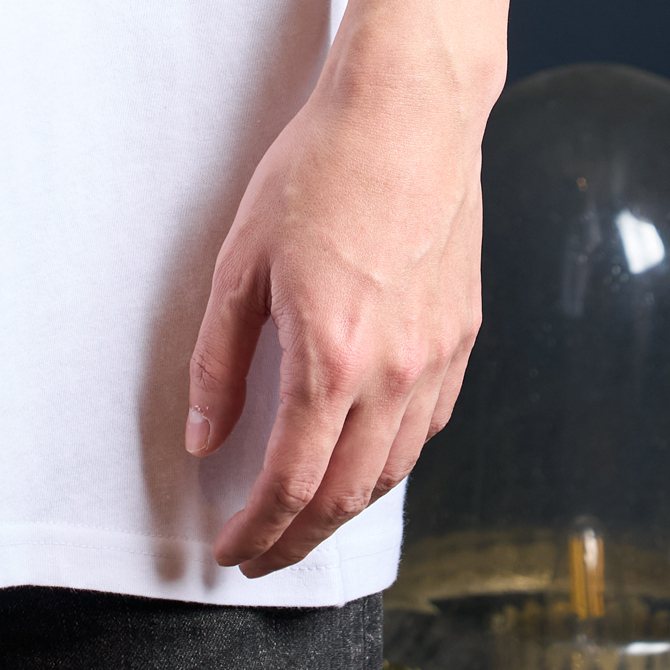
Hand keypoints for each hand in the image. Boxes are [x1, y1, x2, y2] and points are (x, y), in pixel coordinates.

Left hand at [184, 60, 482, 574]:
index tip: (230, 551)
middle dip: (298, 540)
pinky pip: (427, 426)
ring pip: (393, 470)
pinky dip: (390, 459)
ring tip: (304, 518)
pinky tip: (362, 454)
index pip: (292, 483)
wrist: (406, 113)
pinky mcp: (463, 335)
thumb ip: (219, 360)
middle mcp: (393, 372)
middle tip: (260, 556)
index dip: (258, 530)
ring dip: (345, 508)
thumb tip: (206, 439)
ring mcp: (437, 357)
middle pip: (346, 495)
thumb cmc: (316, 170)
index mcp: (330, 357)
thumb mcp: (240, 260)